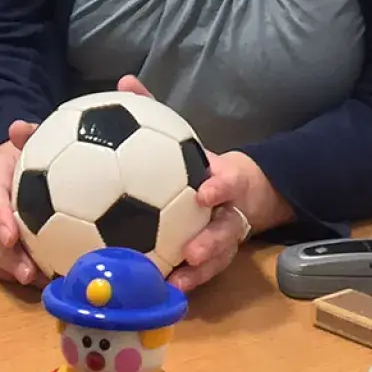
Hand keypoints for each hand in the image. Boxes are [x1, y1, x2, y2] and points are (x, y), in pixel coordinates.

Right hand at [0, 120, 48, 286]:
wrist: (6, 169)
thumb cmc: (26, 160)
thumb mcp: (33, 144)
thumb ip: (30, 136)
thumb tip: (18, 128)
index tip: (12, 237)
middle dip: (5, 255)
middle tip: (31, 272)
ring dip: (6, 269)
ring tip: (36, 282)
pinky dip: (1, 275)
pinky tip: (30, 282)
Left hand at [115, 75, 294, 293]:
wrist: (246, 192)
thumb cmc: (201, 164)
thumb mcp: (183, 139)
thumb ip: (156, 110)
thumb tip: (125, 80)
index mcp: (223, 183)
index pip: (228, 183)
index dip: (218, 188)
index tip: (204, 191)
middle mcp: (227, 214)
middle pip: (226, 232)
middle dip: (211, 243)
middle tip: (191, 251)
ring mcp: (225, 240)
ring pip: (217, 260)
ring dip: (199, 272)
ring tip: (177, 281)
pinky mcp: (215, 259)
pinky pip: (201, 276)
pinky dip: (183, 283)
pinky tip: (160, 291)